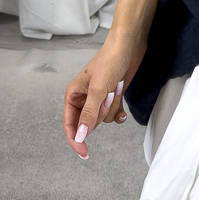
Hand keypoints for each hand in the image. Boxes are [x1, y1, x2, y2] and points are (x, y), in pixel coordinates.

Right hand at [63, 34, 146, 159]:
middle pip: (90, 122)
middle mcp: (84, 98)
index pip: (70, 124)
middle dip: (101, 112)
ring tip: (116, 88)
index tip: (84, 153)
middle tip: (109, 94)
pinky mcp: (112, 97)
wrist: (129, 46)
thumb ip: (88, 114)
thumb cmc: (110, 61)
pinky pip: (113, 114)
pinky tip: (123, 108)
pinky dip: (118, 112)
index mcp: (73, 94)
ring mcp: (98, 98)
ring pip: (103, 119)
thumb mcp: (98, 90)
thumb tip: (80, 136)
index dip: (75, 139)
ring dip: (112, 107)